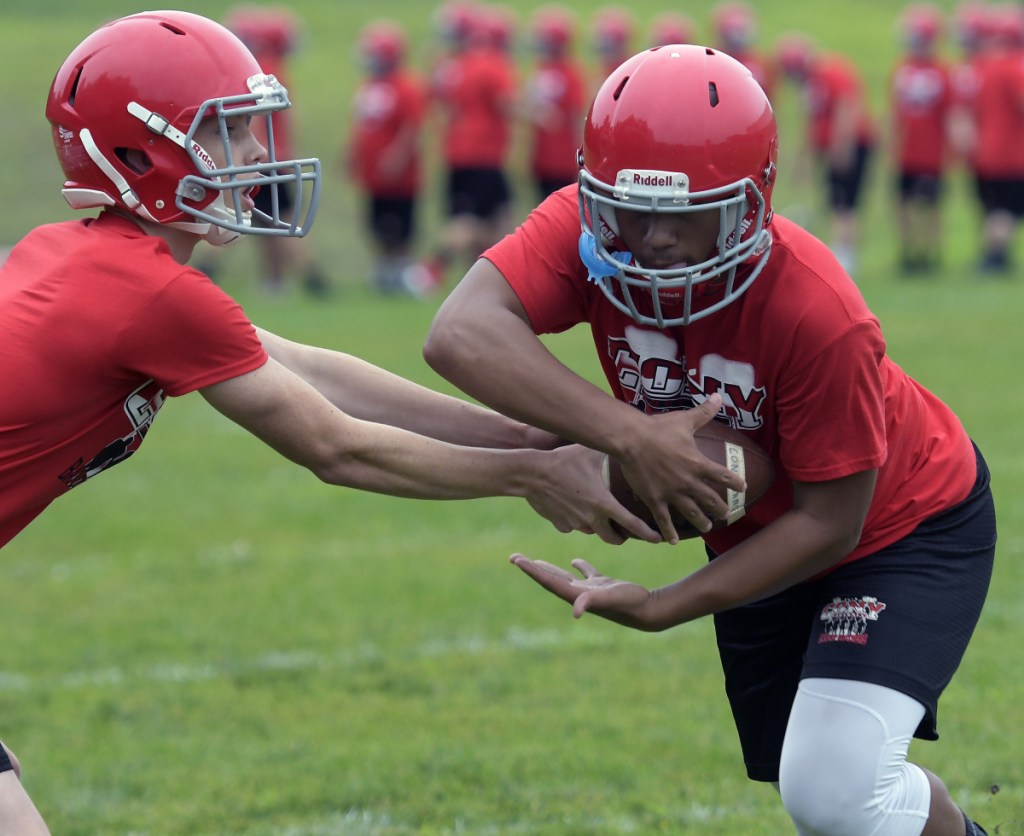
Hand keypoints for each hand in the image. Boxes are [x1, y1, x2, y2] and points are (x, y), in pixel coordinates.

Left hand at [509, 554, 652, 627]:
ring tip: (534, 562)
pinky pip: (587, 574)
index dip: (531, 570)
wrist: (648, 611)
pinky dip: (580, 566)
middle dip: (532, 569)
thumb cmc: (628, 603)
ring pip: (565, 577)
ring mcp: (590, 591)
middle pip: (550, 579)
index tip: (515, 560)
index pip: (547, 580)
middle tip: (514, 558)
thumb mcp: (609, 598)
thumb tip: (575, 611)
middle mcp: (579, 594)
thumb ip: (591, 602)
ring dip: (549, 569)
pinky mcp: (604, 586)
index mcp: (575, 595)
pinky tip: (574, 560)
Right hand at [524, 445, 661, 544]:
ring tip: (597, 512)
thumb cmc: (563, 460)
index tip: (658, 539)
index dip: (648, 534)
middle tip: (625, 530)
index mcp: (604, 504)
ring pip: (592, 531)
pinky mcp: (560, 525)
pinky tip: (573, 505)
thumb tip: (624, 443)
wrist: (531, 473)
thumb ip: (609, 453)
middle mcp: (591, 518)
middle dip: (622, 536)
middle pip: (614, 539)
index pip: (633, 524)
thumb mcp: (590, 454)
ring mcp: (574, 523)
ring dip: (598, 526)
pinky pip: (572, 526)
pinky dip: (576, 520)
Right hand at [617, 394, 745, 542]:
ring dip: (701, 521)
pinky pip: (664, 519)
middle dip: (719, 508)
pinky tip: (673, 541)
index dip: (735, 483)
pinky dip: (669, 531)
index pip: (723, 476)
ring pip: (691, 512)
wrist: (632, 439)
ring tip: (707, 528)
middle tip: (725, 514)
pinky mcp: (655, 499)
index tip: (742, 488)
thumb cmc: (658, 428)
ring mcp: (672, 493)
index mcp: (698, 463)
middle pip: (710, 499)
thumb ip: (704, 412)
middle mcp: (689, 482)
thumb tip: (719, 396)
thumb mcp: (684, 419)